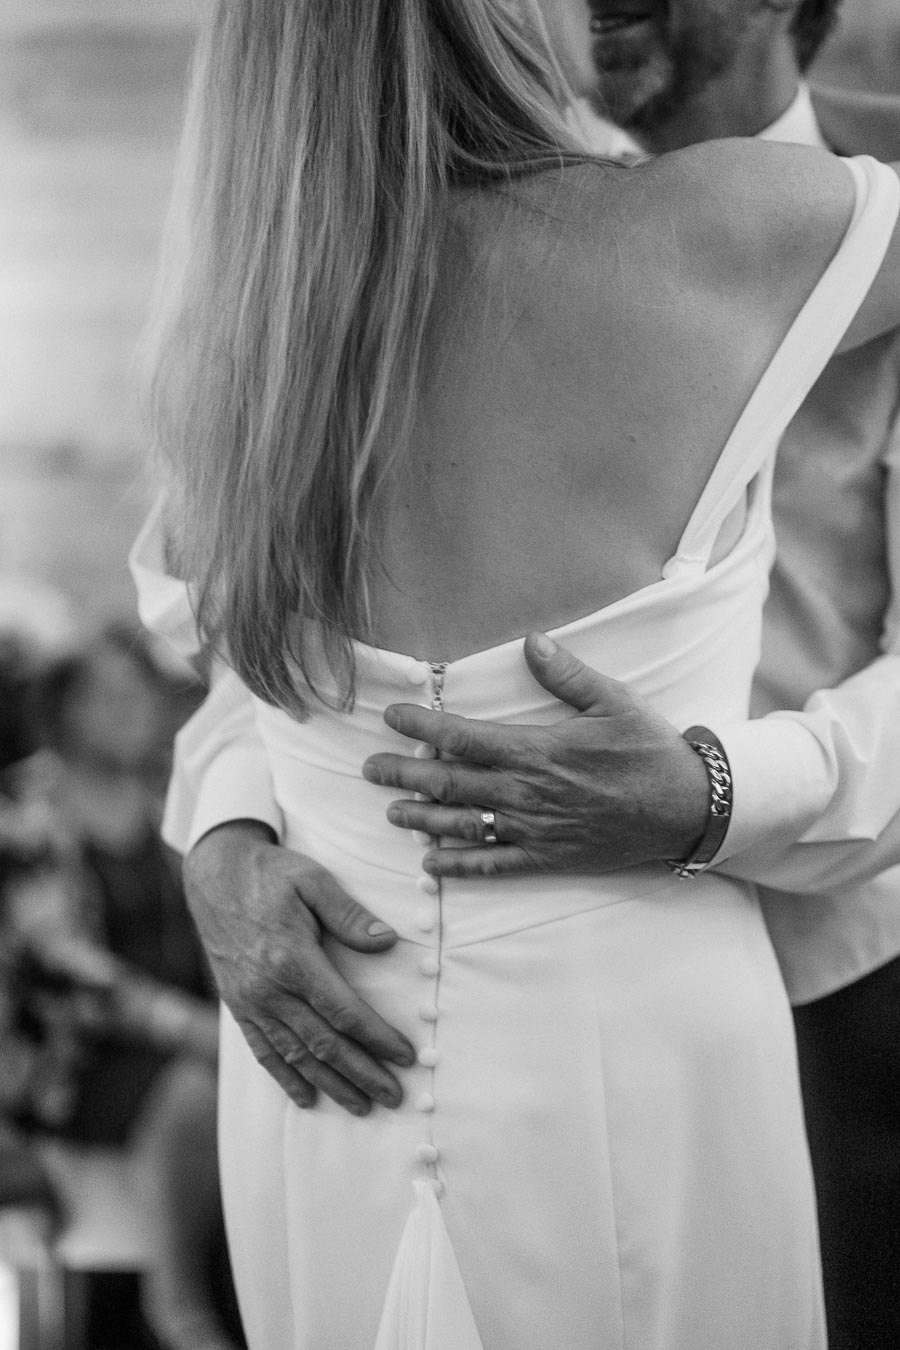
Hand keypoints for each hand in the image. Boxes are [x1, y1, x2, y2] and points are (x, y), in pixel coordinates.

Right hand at [183, 821, 416, 1114]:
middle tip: (394, 1097)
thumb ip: (350, 914)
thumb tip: (388, 943)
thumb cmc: (271, 873)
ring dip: (331, 1084)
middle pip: (323, 1044)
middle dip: (362, 1073)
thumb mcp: (313, 880)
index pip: (343, 1013)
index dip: (377, 1039)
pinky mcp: (237, 1005)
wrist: (214, 874)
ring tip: (362, 1105)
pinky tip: (306, 1098)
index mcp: (292, 959)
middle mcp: (268, 989)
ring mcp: (250, 1001)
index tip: (405, 1056)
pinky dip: (286, 1078)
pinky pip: (263, 1051)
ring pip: (296, 1056)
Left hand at [363, 633, 709, 877]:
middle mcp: (527, 792)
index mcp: (537, 750)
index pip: (464, 736)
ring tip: (391, 812)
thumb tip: (532, 642)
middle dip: (405, 773)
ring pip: (464, 825)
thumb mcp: (614, 701)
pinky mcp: (548, 857)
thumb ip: (567, 674)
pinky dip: (459, 867)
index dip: (421, 725)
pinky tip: (430, 865)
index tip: (390, 716)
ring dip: (422, 818)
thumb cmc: (650, 750)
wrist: (687, 808)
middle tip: (370, 769)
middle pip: (450, 782)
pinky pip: (494, 865)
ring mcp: (535, 829)